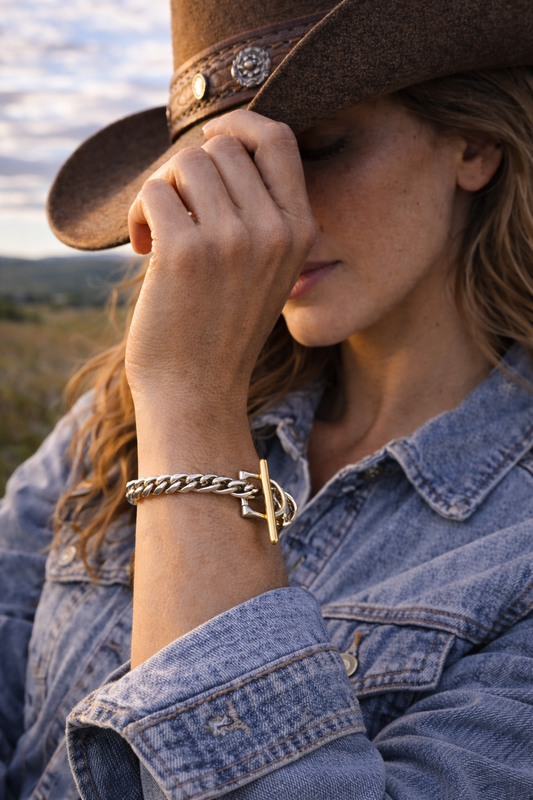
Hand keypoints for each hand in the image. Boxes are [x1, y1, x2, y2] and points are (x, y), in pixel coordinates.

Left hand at [126, 110, 314, 423]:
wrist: (197, 394)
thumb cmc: (221, 331)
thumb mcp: (265, 271)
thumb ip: (258, 212)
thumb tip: (215, 145)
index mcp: (300, 231)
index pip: (277, 138)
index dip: (239, 123)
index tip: (209, 138)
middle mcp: (273, 231)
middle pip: (219, 146)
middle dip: (186, 170)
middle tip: (174, 211)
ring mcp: (232, 241)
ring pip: (184, 162)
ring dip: (160, 189)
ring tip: (157, 231)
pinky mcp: (186, 254)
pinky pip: (152, 191)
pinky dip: (137, 214)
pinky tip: (142, 248)